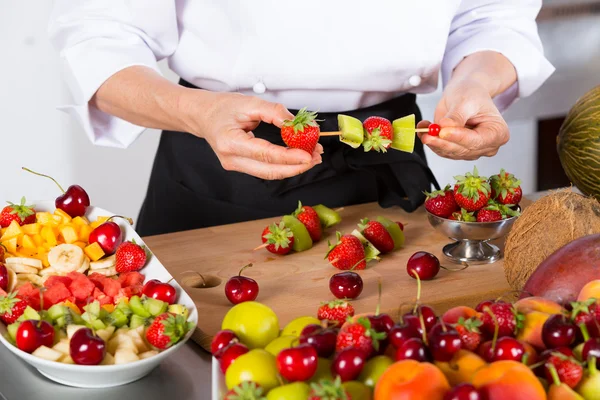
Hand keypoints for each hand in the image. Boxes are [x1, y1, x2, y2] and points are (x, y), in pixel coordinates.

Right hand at [182, 91, 322, 179]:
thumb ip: (274, 112)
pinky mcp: (241, 167)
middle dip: (296, 167)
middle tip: (316, 157)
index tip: (308, 154)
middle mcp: (231, 159)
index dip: (288, 156)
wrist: (203, 115)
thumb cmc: (222, 107)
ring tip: (312, 157)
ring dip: (292, 168)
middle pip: (269, 171)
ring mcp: (235, 166)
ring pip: (269, 174)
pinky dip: (283, 165)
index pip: (264, 154)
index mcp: (229, 142)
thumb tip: (296, 124)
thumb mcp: (248, 102)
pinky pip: (266, 169)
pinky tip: (298, 158)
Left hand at [418, 78, 509, 159]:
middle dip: (442, 142)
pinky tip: (423, 131)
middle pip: (462, 150)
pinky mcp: (457, 150)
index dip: (458, 137)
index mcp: (497, 133)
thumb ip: (456, 116)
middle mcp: (487, 145)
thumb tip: (445, 127)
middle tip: (427, 134)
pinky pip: (442, 150)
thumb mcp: (465, 100)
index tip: (442, 132)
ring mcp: (472, 150)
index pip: (476, 141)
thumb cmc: (472, 94)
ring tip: (423, 129)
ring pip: (450, 152)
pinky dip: (432, 141)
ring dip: (434, 142)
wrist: (465, 93)